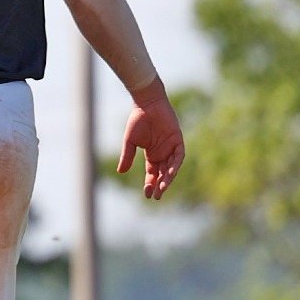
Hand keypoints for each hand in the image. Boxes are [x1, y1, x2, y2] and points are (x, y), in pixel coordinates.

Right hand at [117, 78, 184, 199]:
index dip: (150, 184)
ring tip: (162, 188)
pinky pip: (178, 156)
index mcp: (152, 155)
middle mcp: (163, 153)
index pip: (152, 173)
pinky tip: (170, 173)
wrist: (146, 103)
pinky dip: (175, 165)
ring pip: (171, 167)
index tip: (146, 194)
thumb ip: (127, 156)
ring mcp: (171, 147)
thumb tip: (121, 172)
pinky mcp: (177, 140)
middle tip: (156, 196)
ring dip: (168, 178)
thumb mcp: (130, 141)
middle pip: (163, 173)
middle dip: (160, 185)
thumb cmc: (137, 120)